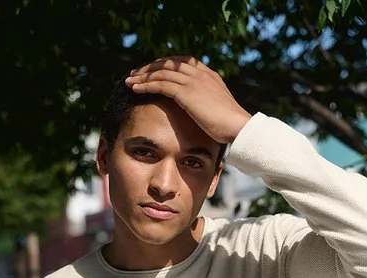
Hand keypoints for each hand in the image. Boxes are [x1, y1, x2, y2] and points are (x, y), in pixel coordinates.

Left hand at [124, 56, 250, 143]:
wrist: (238, 126)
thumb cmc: (230, 124)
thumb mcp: (218, 106)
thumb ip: (207, 101)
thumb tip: (199, 107)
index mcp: (208, 74)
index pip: (182, 61)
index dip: (164, 64)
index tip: (152, 70)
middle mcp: (199, 74)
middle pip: (168, 63)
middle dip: (149, 67)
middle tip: (135, 73)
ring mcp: (193, 81)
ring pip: (161, 73)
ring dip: (142, 76)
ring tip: (129, 81)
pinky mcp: (186, 92)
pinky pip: (160, 85)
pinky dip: (145, 85)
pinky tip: (135, 89)